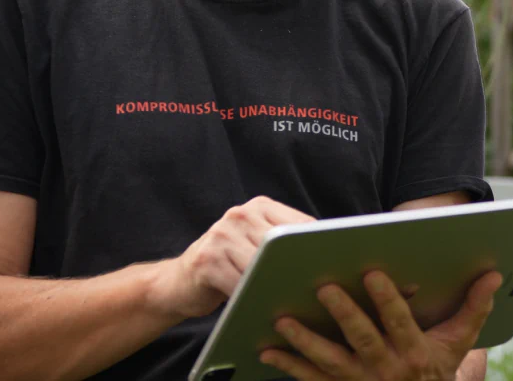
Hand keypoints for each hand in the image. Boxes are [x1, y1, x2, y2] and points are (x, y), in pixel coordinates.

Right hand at [155, 196, 314, 318]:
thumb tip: (328, 255)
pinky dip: (253, 298)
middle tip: (315, 290)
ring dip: (276, 286)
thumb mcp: (254, 244)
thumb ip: (282, 242)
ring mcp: (222, 235)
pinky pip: (241, 284)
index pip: (300, 224)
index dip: (317, 246)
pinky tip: (261, 307)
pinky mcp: (208, 261)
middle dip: (298, 268)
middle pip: (283, 245)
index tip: (335, 265)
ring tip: (290, 302)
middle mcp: (240, 214)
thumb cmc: (227, 266)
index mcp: (259, 206)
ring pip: (263, 266)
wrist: (177, 283)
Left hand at [259, 269, 502, 380]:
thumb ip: (475, 307)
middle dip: (342, 313)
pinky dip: (288, 366)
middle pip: (361, 338)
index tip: (372, 273)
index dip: (387, 299)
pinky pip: (311, 380)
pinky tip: (268, 349)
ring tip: (283, 319)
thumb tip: (493, 274)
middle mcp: (386, 369)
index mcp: (415, 352)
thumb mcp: (461, 342)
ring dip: (304, 342)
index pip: (400, 322)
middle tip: (323, 288)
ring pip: (329, 361)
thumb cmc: (439, 370)